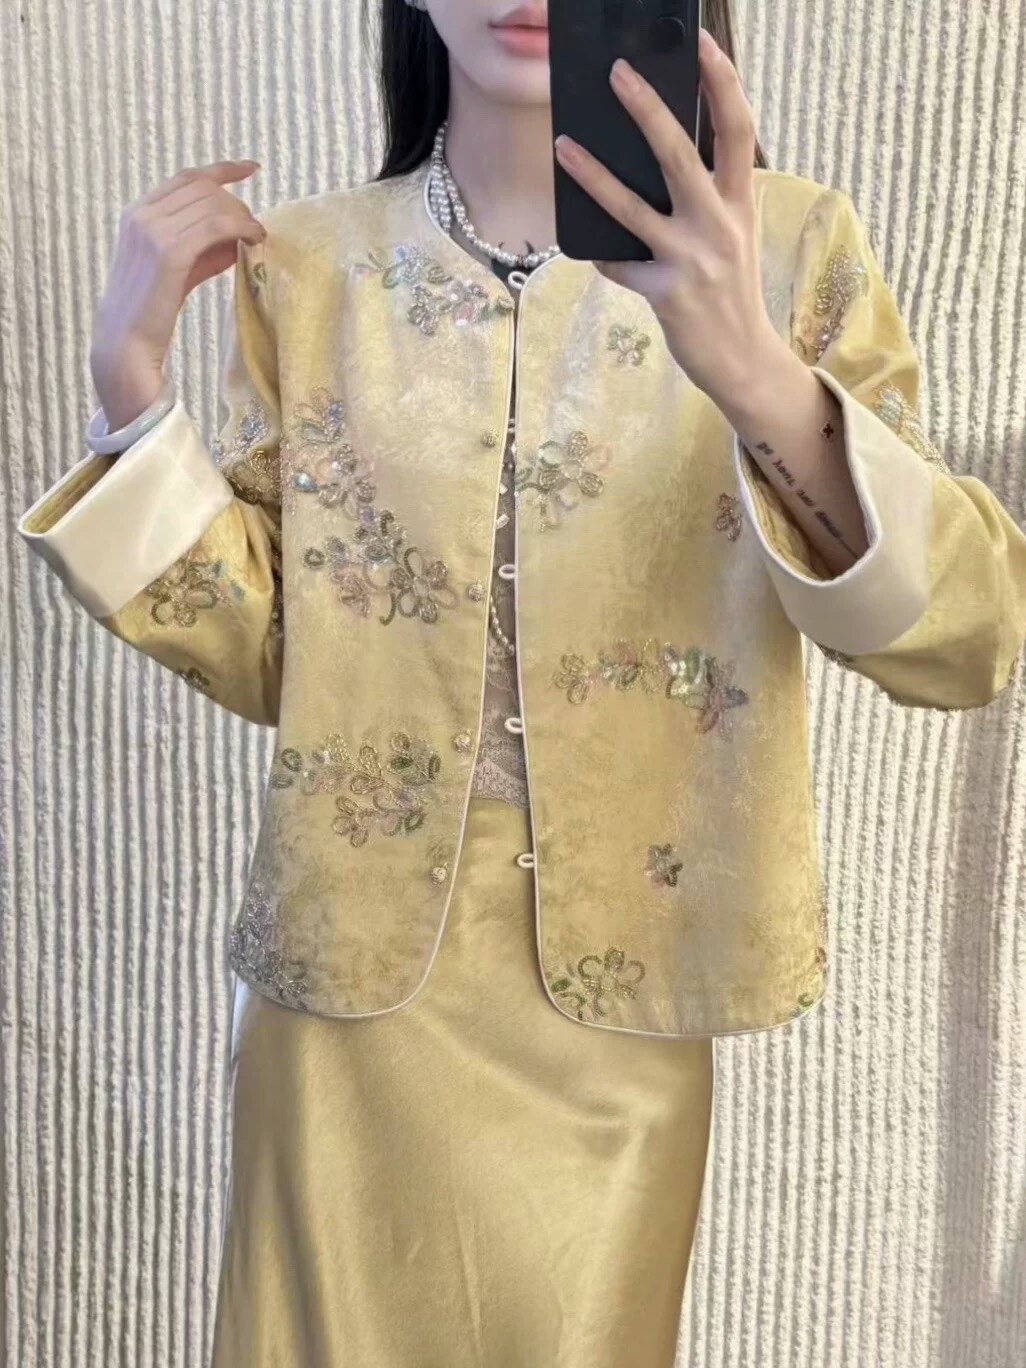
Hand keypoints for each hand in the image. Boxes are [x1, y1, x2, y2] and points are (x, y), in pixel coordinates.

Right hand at [90, 160, 266, 430]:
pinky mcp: (168, 252)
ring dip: (243, 217)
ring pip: (212, 204)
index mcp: (138, 213)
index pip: (186, 178)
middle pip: (203, 188)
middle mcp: (142, 214)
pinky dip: (240, 228)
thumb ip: (203, 248)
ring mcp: (152, 230)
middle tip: (256, 228)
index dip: (221, 170)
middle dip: (236, 203)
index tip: (250, 168)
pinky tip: (254, 242)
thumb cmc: (152, 313)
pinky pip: (215, 226)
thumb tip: (239, 234)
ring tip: (258, 238)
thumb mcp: (178, 270)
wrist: (125, 345)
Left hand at [553, 28, 785, 406]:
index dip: (722, 82)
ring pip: (632, 207)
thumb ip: (705, 201)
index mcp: (740, 204)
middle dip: (646, 108)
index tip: (700, 41)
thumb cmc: (731, 293)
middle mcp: (719, 225)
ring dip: (592, 175)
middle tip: (617, 72)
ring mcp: (692, 260)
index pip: (738, 130)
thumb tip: (651, 163)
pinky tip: (591, 251)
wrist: (744, 361)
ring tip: (563, 146)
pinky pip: (620, 265)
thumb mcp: (732, 239)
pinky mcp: (666, 293)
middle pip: (679, 153)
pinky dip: (604, 258)